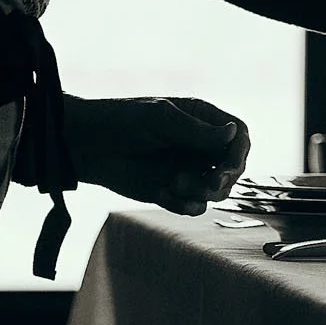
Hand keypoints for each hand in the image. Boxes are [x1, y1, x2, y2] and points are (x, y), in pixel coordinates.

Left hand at [62, 96, 250, 215]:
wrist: (86, 146)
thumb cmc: (122, 120)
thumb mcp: (161, 119)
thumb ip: (197, 130)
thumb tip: (233, 133)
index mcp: (202, 120)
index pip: (238, 136)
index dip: (239, 152)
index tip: (228, 166)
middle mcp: (199, 146)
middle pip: (232, 167)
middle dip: (224, 177)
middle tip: (210, 182)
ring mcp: (187, 170)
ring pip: (216, 190)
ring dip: (203, 192)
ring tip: (175, 184)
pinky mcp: (171, 191)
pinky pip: (193, 205)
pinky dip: (186, 205)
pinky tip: (168, 196)